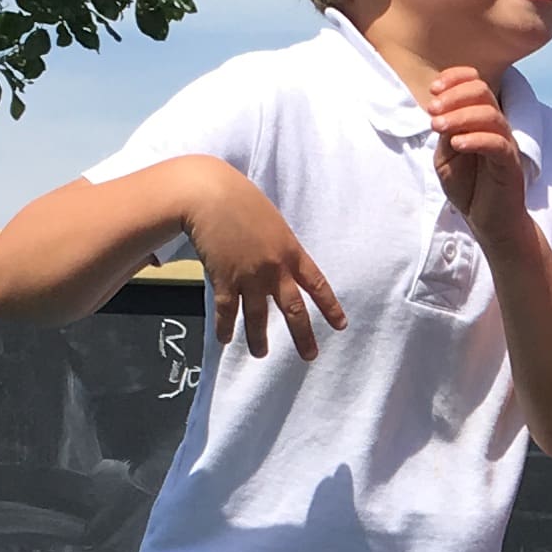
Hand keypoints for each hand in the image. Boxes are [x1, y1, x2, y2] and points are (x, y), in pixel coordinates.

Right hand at [190, 162, 343, 361]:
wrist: (210, 195)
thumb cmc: (241, 200)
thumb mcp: (272, 221)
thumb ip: (279, 245)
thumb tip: (279, 262)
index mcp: (291, 251)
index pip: (318, 285)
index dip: (330, 307)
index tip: (340, 325)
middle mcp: (275, 269)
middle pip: (294, 310)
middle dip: (303, 336)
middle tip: (310, 356)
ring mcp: (249, 277)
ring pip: (258, 317)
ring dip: (259, 339)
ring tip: (261, 354)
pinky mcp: (224, 280)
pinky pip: (226, 311)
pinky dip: (225, 327)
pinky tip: (225, 339)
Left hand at [425, 66, 527, 243]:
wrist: (488, 222)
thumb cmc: (469, 188)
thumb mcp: (446, 157)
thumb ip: (445, 134)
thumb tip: (440, 113)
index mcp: (481, 119)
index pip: (475, 83)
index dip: (455, 78)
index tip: (433, 90)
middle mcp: (496, 126)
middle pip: (482, 91)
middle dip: (454, 96)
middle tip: (433, 111)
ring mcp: (505, 143)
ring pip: (489, 114)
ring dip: (460, 116)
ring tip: (438, 127)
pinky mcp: (510, 164)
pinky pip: (497, 143)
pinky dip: (475, 139)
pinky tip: (457, 144)